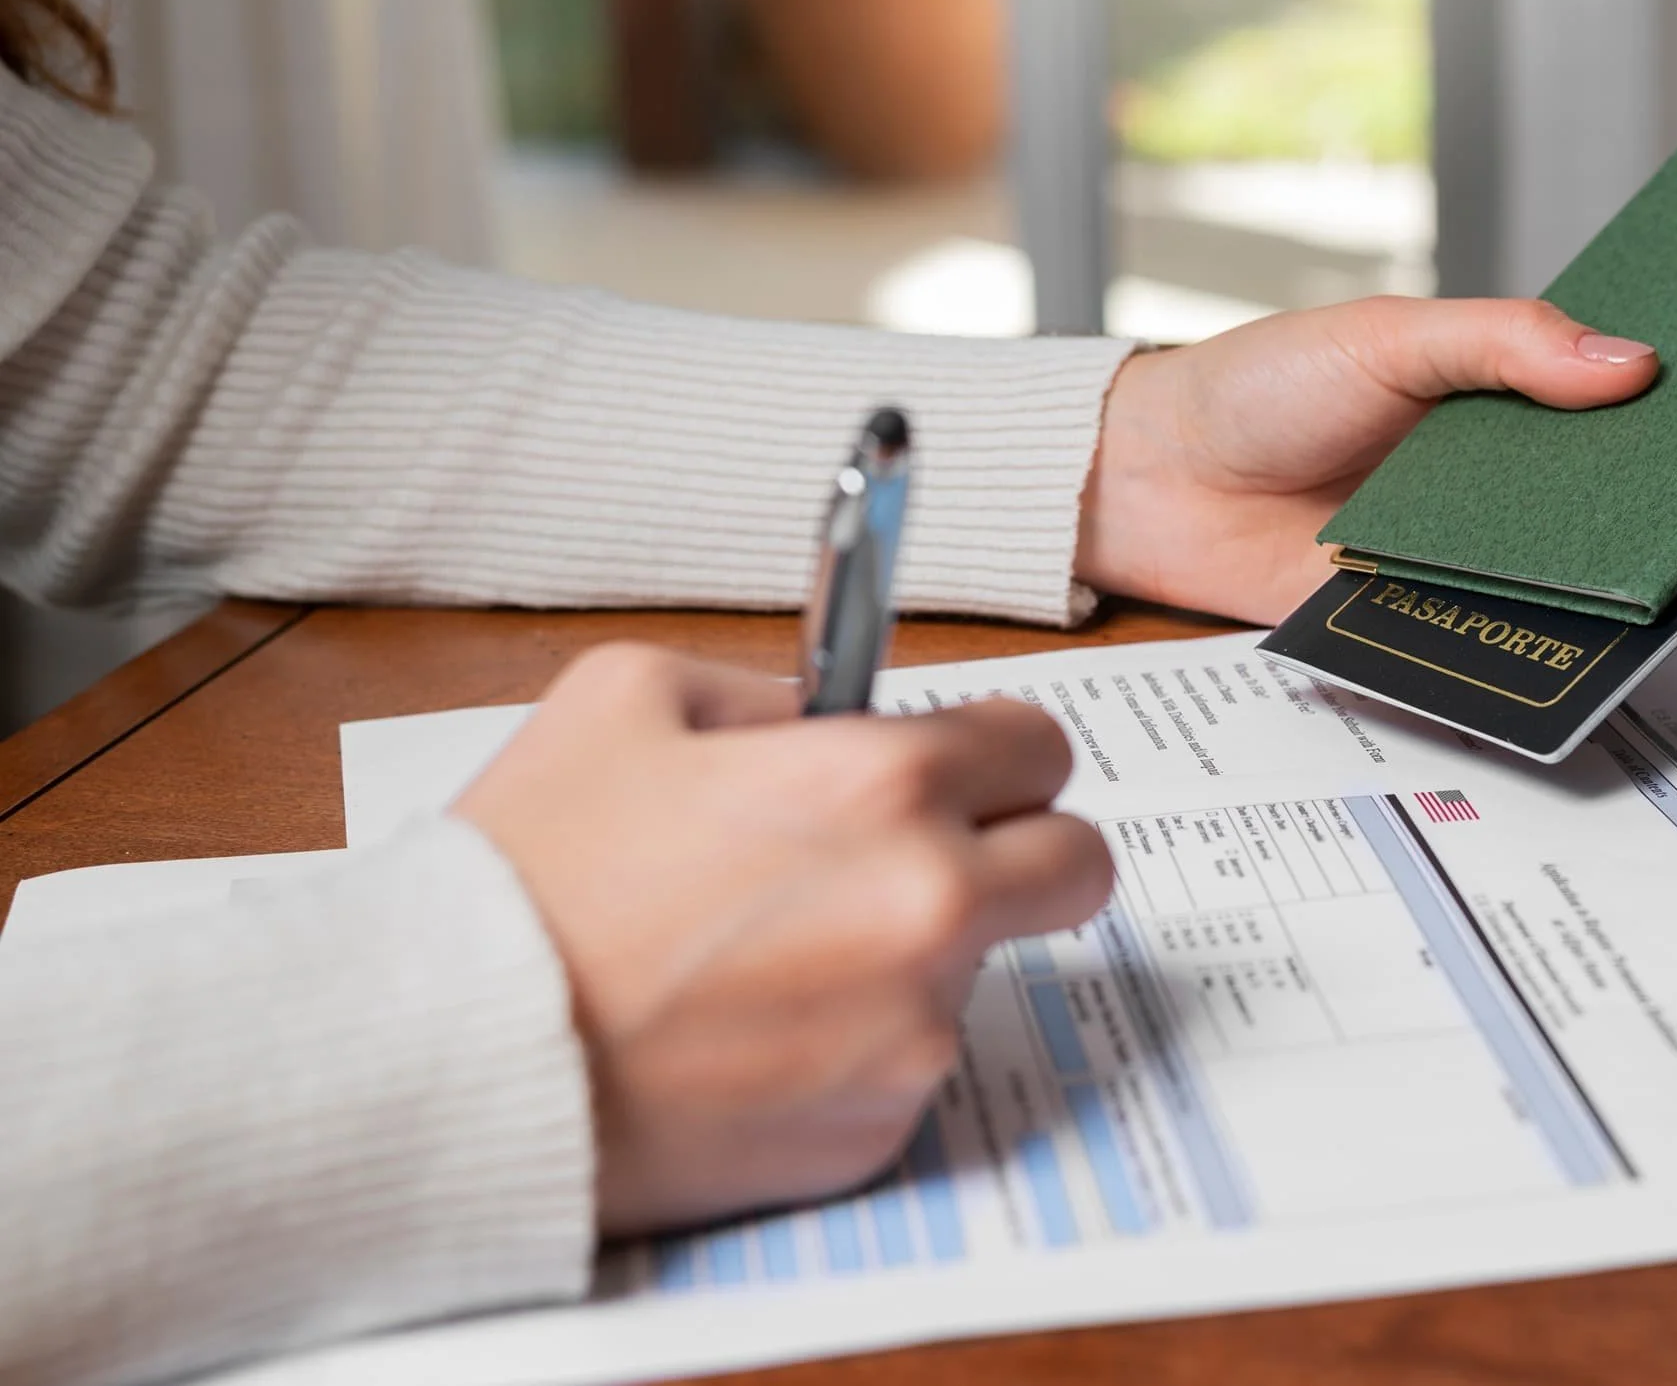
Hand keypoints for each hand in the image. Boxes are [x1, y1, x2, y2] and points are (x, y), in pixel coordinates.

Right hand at [454, 644, 1111, 1234]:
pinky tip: (750, 1034)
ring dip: (915, 956)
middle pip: (1077, 866)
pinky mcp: (875, 1132)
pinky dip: (856, 1050)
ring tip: (773, 957)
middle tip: (930, 857)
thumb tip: (830, 718)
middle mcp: (928, 907)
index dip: (994, 752)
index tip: (958, 767)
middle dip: (1019, 850)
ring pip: (978, 973)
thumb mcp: (627, 696)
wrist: (450, 1059)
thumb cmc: (525, 873)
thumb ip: (770, 692)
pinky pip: (906, 1069)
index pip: (1042, 749)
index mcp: (883, 784)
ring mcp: (912, 1034)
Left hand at [1077, 296, 1657, 623]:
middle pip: (1594, 506)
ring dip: (1596, 589)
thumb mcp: (1390, 337)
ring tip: (1670, 586)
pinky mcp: (1406, 621)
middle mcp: (1485, 483)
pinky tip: (1572, 651)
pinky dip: (1519, 649)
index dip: (1670, 418)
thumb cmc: (1259, 387)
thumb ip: (1505, 343)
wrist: (1153, 480)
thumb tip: (1631, 363)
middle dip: (1652, 514)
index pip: (1606, 412)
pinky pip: (1479, 641)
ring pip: (1549, 581)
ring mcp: (1449, 556)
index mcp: (1492, 399)